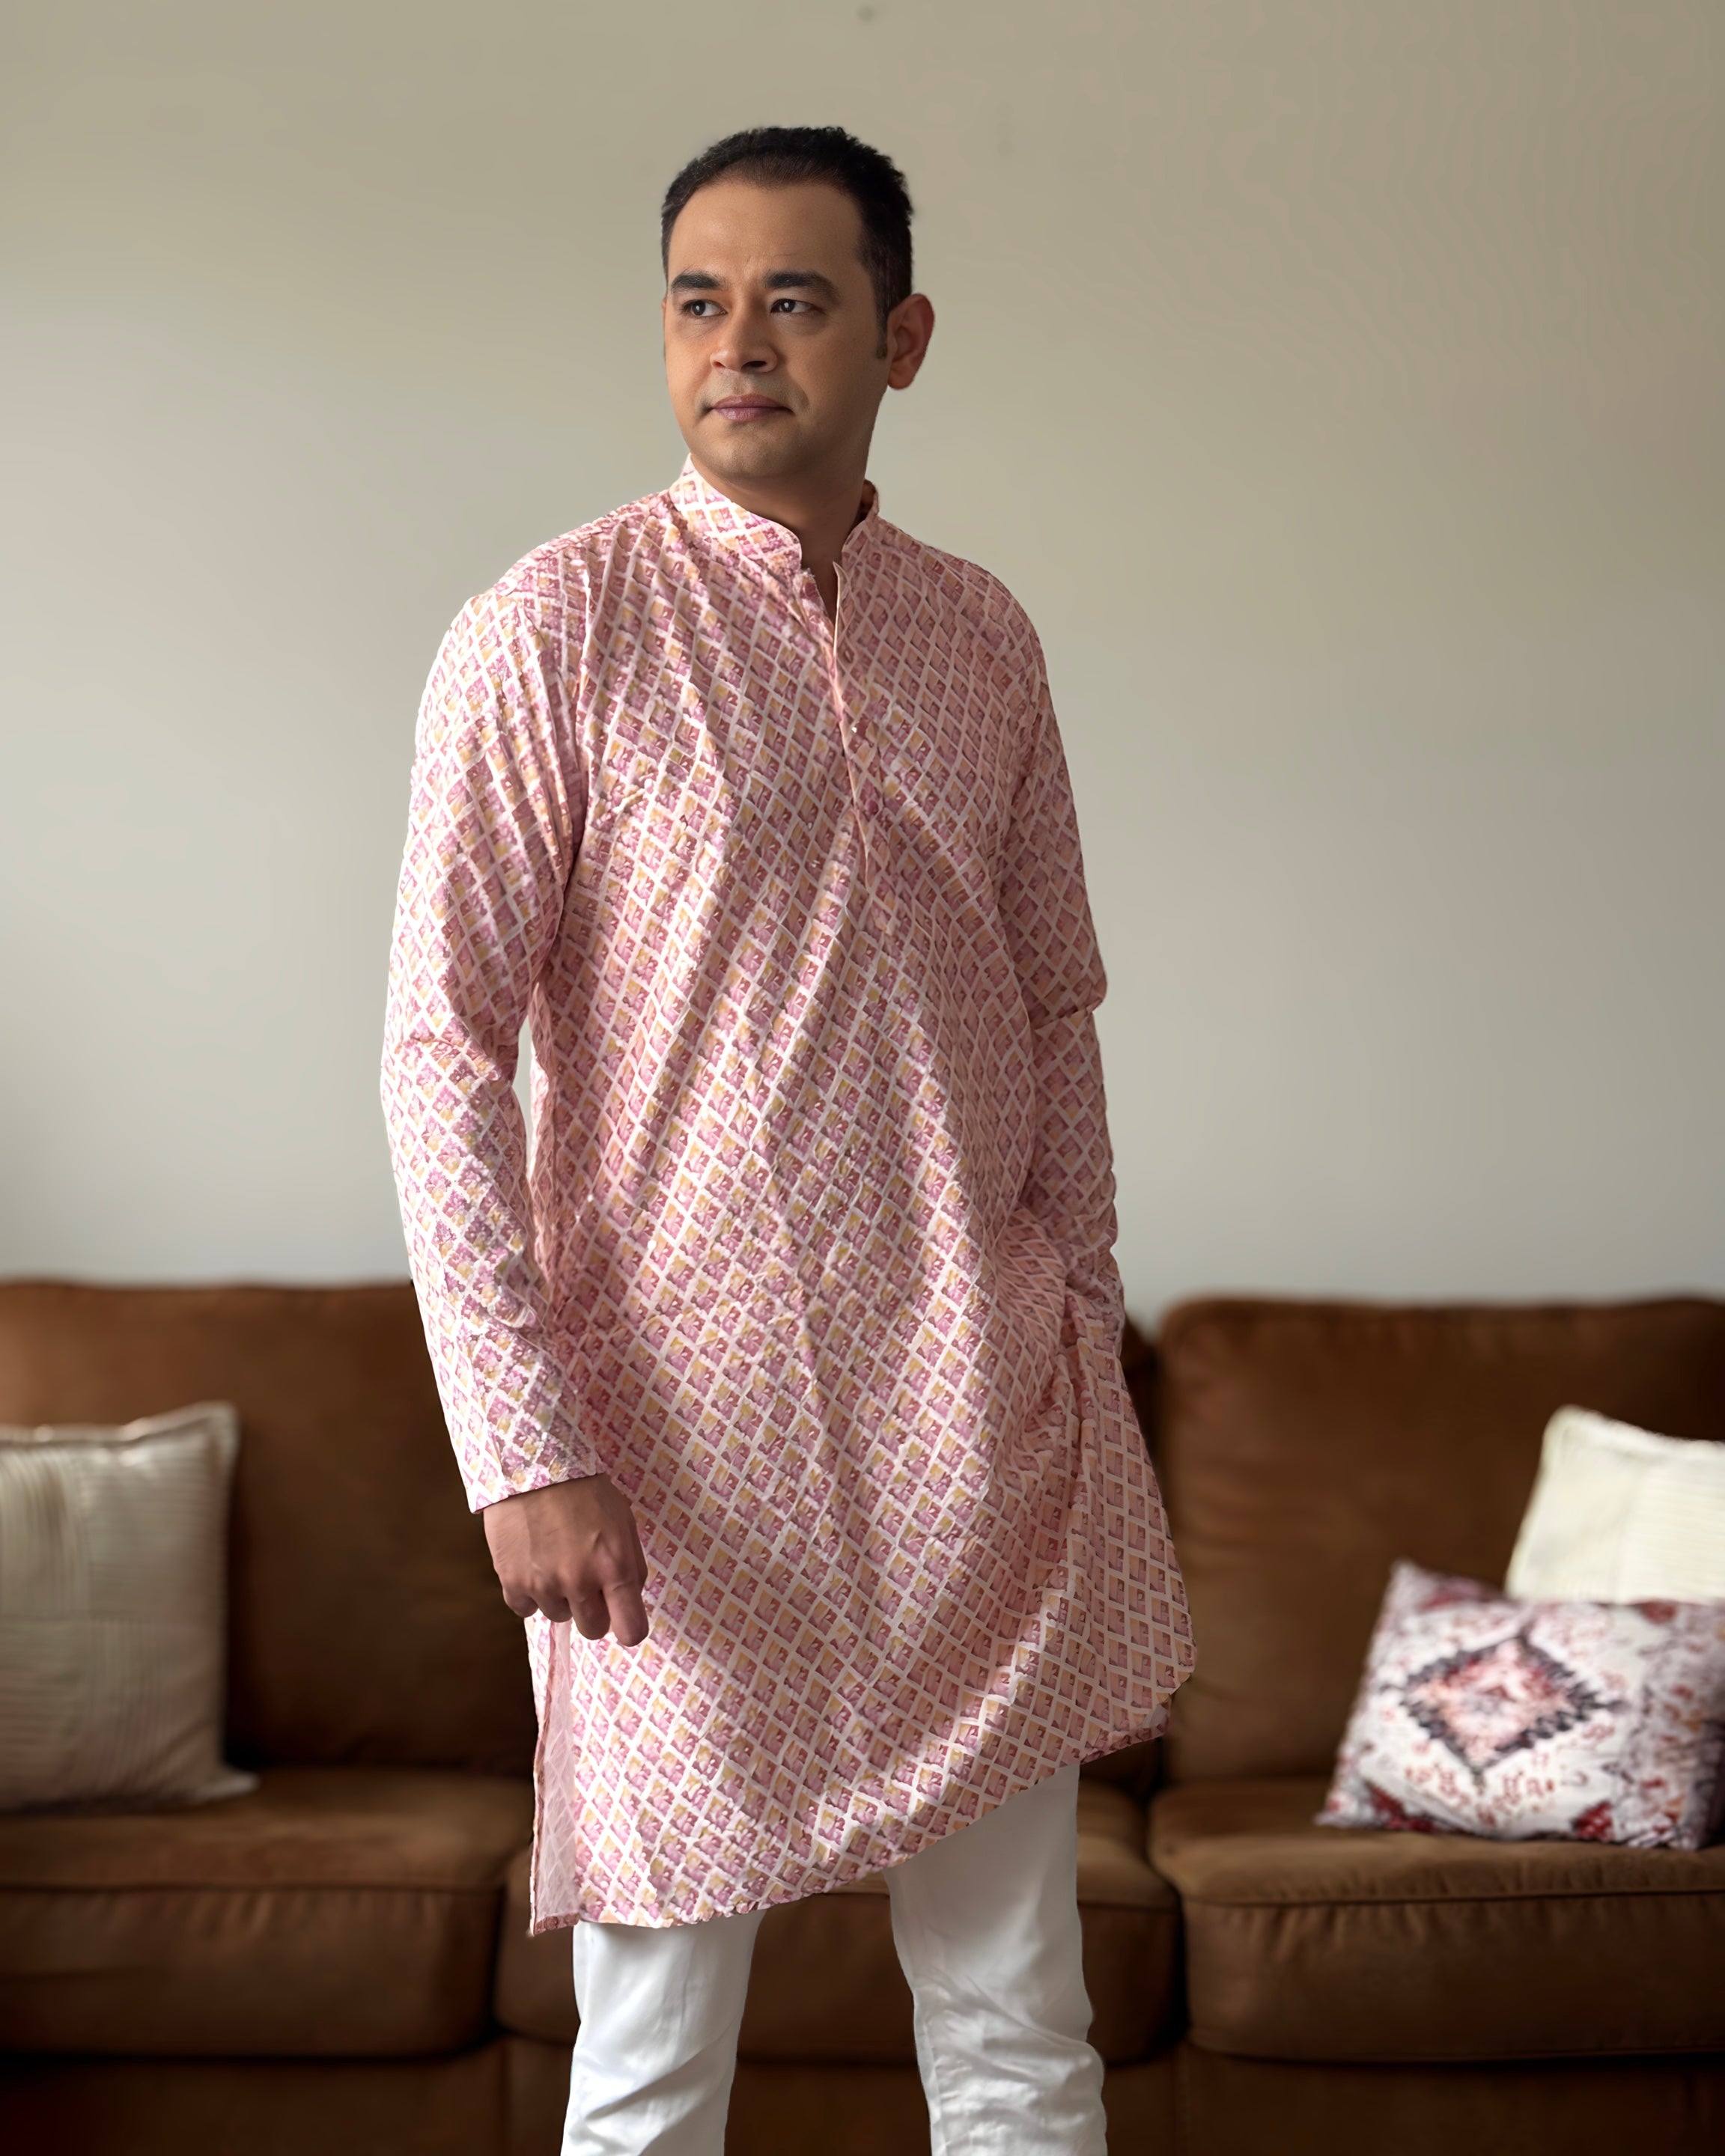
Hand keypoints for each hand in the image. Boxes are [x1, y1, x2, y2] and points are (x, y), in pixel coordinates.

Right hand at [481, 1473, 650, 1645]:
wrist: (534, 1465)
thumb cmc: (585, 1490)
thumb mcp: (623, 1521)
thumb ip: (631, 1565)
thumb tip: (629, 1602)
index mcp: (615, 1566)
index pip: (631, 1629)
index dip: (629, 1626)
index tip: (622, 1617)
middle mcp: (580, 1582)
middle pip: (593, 1630)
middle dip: (593, 1611)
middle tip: (584, 1580)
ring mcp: (544, 1585)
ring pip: (558, 1616)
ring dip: (559, 1595)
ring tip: (554, 1557)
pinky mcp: (512, 1581)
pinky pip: (525, 1609)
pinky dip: (528, 1592)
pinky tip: (531, 1563)